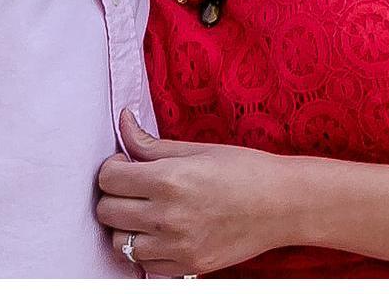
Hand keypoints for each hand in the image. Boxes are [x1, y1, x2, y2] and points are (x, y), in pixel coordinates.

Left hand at [96, 109, 294, 275]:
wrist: (281, 204)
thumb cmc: (244, 169)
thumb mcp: (197, 148)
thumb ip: (151, 143)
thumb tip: (123, 122)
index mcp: (169, 179)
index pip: (109, 179)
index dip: (112, 168)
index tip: (124, 164)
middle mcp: (168, 216)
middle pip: (107, 211)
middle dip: (113, 196)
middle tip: (132, 186)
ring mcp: (177, 246)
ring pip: (119, 243)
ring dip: (125, 226)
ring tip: (144, 211)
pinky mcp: (187, 267)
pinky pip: (144, 265)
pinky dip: (144, 249)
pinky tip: (159, 232)